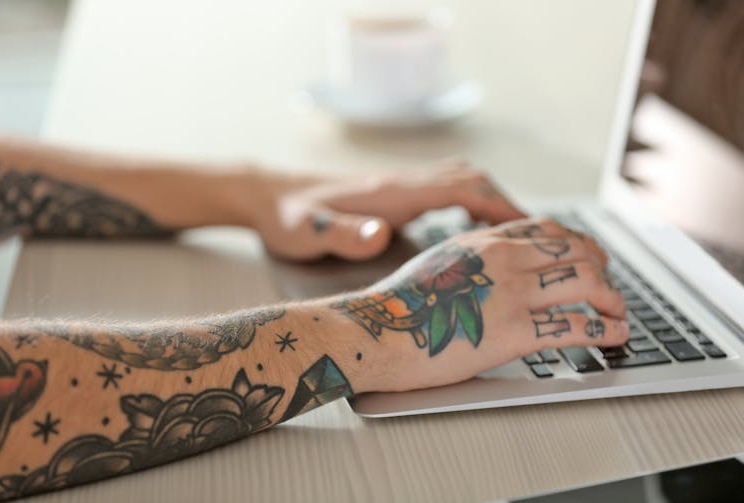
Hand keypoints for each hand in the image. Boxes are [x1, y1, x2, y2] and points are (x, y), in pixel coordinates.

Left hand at [252, 159, 525, 260]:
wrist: (269, 196)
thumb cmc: (289, 217)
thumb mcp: (308, 232)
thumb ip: (342, 234)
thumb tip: (378, 235)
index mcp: (392, 192)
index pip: (461, 189)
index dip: (499, 208)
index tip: (529, 231)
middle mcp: (402, 183)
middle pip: (471, 178)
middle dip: (506, 204)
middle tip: (532, 237)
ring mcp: (399, 186)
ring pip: (461, 180)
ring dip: (491, 201)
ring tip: (512, 235)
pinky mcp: (394, 195)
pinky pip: (446, 190)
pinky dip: (470, 204)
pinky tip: (468, 230)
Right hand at [332, 217, 628, 391]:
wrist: (377, 330)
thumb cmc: (399, 305)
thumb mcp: (438, 264)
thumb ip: (472, 261)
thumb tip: (492, 270)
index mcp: (485, 241)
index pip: (546, 229)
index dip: (577, 241)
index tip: (590, 255)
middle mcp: (505, 258)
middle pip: (575, 250)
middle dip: (602, 267)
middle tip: (611, 286)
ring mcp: (513, 291)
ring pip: (586, 281)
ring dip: (612, 298)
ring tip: (618, 313)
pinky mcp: (516, 329)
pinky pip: (576, 325)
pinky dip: (606, 330)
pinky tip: (615, 336)